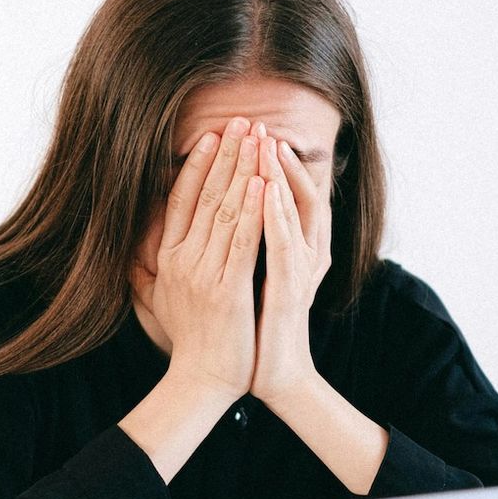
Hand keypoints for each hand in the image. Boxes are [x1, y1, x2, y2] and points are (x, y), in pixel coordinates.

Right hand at [130, 116, 264, 400]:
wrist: (200, 379)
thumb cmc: (188, 340)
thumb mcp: (161, 299)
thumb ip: (151, 270)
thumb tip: (139, 250)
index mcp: (167, 258)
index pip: (181, 201)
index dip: (197, 166)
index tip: (212, 136)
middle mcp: (181, 260)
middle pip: (205, 196)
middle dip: (226, 154)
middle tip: (242, 120)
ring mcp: (203, 273)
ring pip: (225, 210)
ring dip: (243, 170)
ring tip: (257, 137)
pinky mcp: (227, 289)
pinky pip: (242, 241)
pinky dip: (252, 209)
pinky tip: (262, 182)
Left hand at [248, 123, 332, 405]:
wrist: (270, 374)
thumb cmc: (250, 330)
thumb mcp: (237, 282)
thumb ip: (229, 252)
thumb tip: (198, 226)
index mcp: (282, 249)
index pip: (271, 196)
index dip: (256, 166)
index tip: (235, 136)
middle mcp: (298, 253)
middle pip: (286, 194)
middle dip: (268, 158)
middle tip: (254, 124)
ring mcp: (299, 270)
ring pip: (292, 212)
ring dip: (277, 176)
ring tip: (263, 143)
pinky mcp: (293, 289)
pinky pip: (285, 245)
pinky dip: (276, 215)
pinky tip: (265, 190)